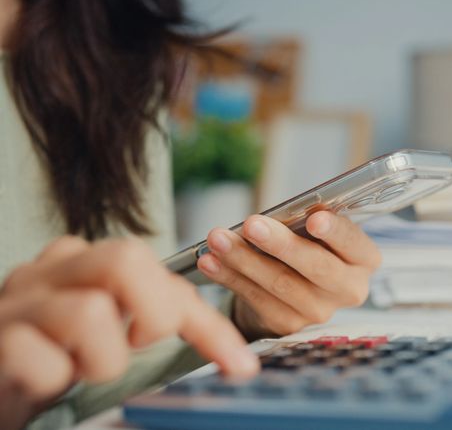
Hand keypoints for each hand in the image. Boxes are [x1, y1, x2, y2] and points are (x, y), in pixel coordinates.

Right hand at [0, 237, 257, 429]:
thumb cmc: (50, 354)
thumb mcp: (106, 329)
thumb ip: (154, 318)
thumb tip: (232, 353)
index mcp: (84, 263)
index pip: (163, 276)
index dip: (208, 323)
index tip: (239, 364)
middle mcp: (51, 273)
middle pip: (126, 260)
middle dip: (155, 315)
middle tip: (138, 345)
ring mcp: (18, 304)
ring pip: (91, 312)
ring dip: (102, 358)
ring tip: (81, 368)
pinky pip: (40, 357)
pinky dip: (55, 377)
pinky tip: (46, 379)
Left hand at [197, 211, 381, 338]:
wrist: (292, 288)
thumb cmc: (308, 246)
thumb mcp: (316, 232)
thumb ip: (308, 222)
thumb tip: (284, 212)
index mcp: (363, 260)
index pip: (354, 243)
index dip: (335, 232)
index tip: (314, 218)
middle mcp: (348, 289)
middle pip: (316, 266)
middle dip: (280, 244)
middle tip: (252, 224)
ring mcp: (319, 312)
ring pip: (280, 284)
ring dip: (244, 259)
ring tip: (218, 239)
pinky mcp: (289, 325)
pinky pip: (256, 299)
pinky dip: (230, 277)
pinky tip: (211, 261)